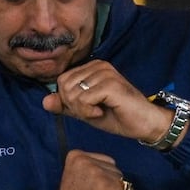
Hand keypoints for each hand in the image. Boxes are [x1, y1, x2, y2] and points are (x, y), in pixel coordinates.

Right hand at [18, 149, 133, 189]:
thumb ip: (91, 170)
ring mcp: (97, 173)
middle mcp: (86, 160)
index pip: (106, 161)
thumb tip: (115, 172)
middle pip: (115, 169)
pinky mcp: (108, 186)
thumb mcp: (75, 177)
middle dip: (110, 185)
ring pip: (121, 180)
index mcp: (76, 155)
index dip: (104, 178)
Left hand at [41, 60, 173, 143]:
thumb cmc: (117, 116)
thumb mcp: (85, 112)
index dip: (67, 100)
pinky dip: (87, 112)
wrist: (144, 124)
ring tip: (98, 112)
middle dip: (72, 105)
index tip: (85, 109)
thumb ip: (66, 105)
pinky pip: (83, 99)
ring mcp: (105, 73)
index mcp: (92, 68)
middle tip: (91, 112)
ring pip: (72, 93)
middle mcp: (98, 65)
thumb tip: (44, 101)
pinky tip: (101, 113)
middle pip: (64, 85)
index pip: (62, 80)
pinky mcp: (110, 84)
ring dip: (81, 110)